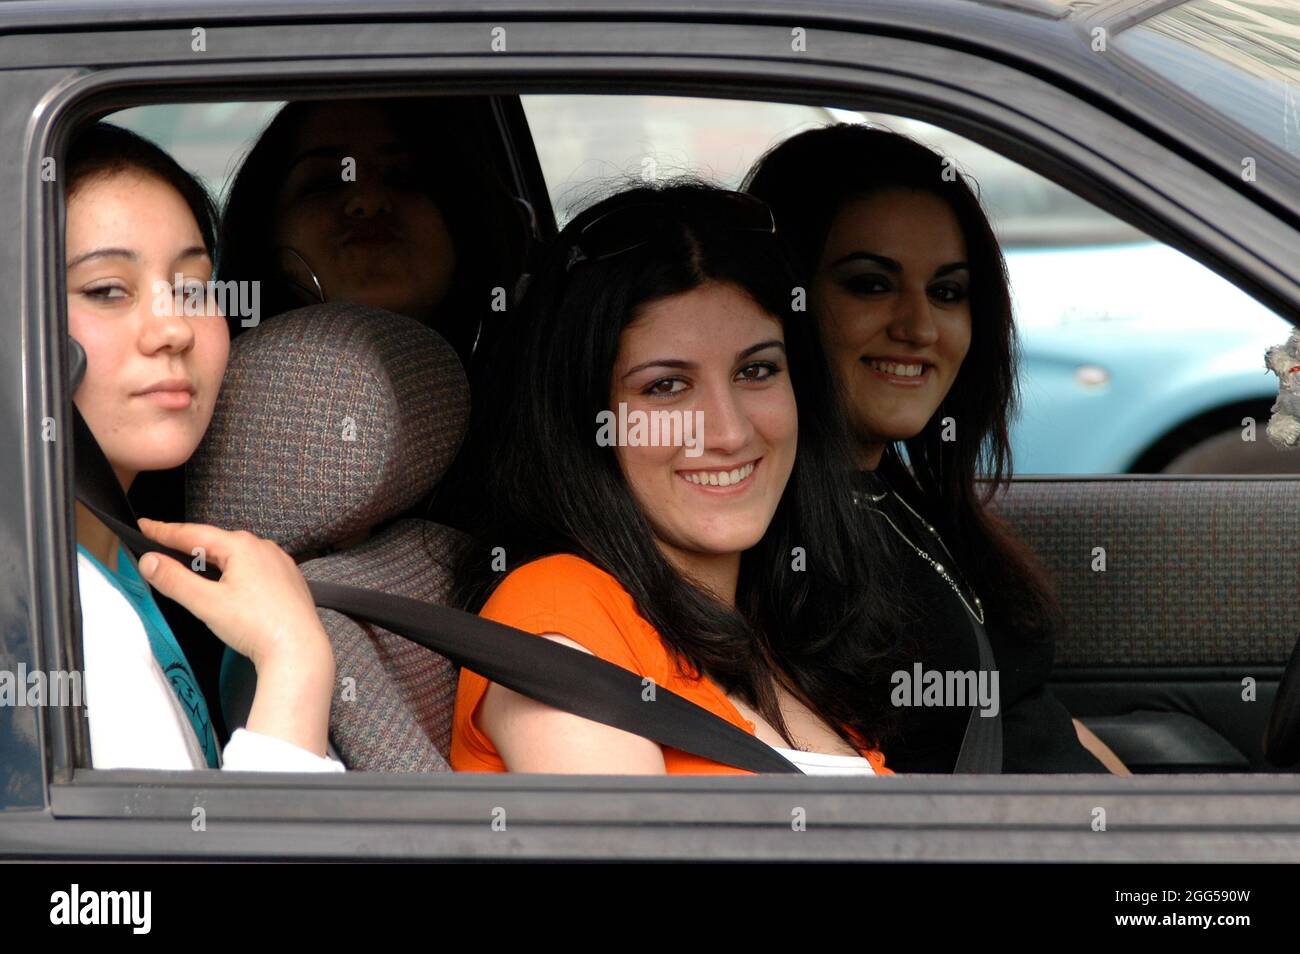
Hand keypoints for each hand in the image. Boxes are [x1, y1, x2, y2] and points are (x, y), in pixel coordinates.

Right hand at [136, 518, 334, 756]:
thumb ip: (174, 580)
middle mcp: (264, 547)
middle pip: (215, 542)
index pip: (193, 533)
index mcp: (242, 546)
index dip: (164, 531)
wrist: (299, 649)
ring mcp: (279, 563)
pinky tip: (227, 581)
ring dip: (212, 558)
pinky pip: (253, 567)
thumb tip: (149, 561)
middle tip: (161, 542)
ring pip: (236, 555)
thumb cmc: (257, 625)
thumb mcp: (206, 602)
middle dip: (188, 543)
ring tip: (189, 560)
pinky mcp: (288, 580)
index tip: (144, 525)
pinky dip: (234, 570)